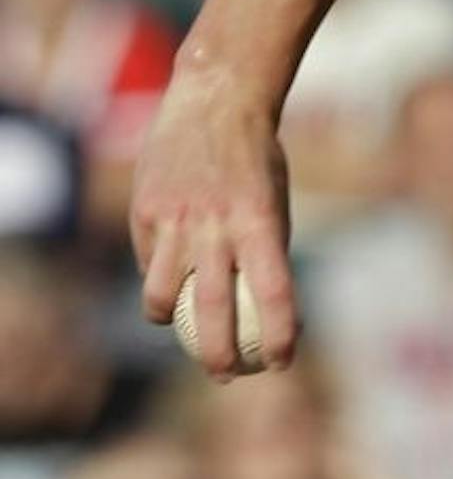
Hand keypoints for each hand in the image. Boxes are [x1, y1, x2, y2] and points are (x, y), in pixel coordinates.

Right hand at [130, 65, 300, 380]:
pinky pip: (148, 264)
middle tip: (229, 377)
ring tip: (186, 336)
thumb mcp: (275, 200)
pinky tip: (163, 293)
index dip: (280, 334)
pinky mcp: (145, 213)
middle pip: (212, 308)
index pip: (275, 293)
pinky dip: (156, 285)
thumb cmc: (255, 158)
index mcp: (260, 222)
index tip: (283, 362)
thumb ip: (264, 247)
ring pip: (163, 295)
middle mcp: (216, 225)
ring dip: (173, 325)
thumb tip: (265, 302)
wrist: (213, 102)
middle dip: (220, 354)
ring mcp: (175, 220)